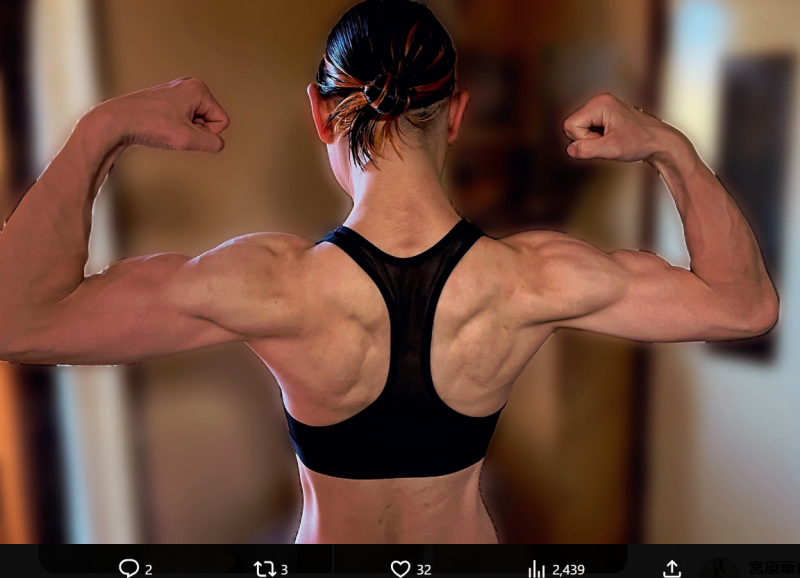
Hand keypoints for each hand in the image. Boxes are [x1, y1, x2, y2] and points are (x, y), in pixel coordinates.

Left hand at [88, 77, 229, 152]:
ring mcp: (177, 91)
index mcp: (198, 88)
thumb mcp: (187, 140)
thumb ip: (213, 143)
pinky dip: (175, 128)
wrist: (117, 121)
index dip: (206, 134)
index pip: (221, 121)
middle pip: (210, 120)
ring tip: (166, 128)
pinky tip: (161, 127)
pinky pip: (184, 120)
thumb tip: (218, 144)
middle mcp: (189, 85)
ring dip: (185, 131)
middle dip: (195, 131)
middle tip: (174, 130)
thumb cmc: (147, 124)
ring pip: (197, 121)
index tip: (185, 132)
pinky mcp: (168, 99)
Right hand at [563, 92, 685, 163]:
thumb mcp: (612, 149)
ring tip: (613, 139)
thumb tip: (570, 150)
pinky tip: (613, 138)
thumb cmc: (640, 142)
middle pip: (572, 127)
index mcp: (599, 103)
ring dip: (593, 141)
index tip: (605, 141)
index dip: (584, 140)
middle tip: (610, 141)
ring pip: (579, 130)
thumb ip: (587, 150)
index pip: (570, 126)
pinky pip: (587, 130)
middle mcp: (598, 100)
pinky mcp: (604, 114)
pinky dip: (597, 139)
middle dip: (588, 140)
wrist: (660, 142)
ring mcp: (601, 106)